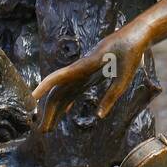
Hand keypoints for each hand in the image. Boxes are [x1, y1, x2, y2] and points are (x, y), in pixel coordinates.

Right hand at [33, 27, 149, 133]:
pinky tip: (64, 113)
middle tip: (42, 131)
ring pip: (63, 92)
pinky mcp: (89, 74)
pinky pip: (73, 89)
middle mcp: (79, 69)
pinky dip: (66, 101)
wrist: (135, 35)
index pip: (58, 77)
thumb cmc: (131, 53)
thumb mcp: (126, 76)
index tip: (31, 99)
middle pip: (57, 91)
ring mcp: (83, 72)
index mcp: (85, 66)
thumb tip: (99, 116)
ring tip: (48, 128)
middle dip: (47, 111)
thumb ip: (112, 96)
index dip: (43, 87)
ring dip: (54, 109)